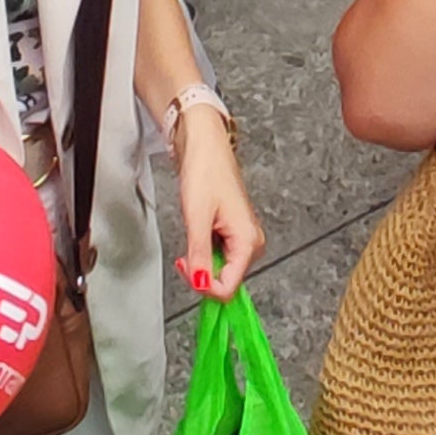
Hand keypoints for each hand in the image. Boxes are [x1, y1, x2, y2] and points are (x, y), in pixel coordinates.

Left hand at [172, 112, 264, 300]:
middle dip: (201, 274)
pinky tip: (199, 232)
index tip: (186, 267)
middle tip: (184, 252)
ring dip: (201, 262)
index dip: (203, 285)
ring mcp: (243, 238)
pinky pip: (218, 257)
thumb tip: (200, 285)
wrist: (205, 146)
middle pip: (225, 281)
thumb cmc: (205, 173)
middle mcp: (251, 243)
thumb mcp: (197, 218)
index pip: (228, 288)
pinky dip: (203, 252)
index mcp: (248, 241)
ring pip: (220, 270)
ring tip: (193, 234)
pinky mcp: (234, 233)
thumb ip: (199, 256)